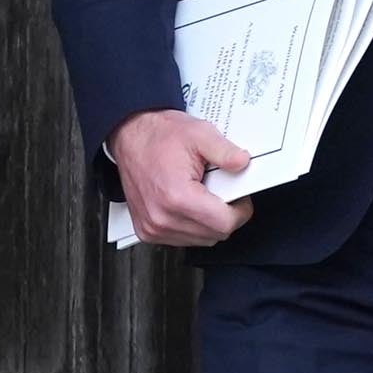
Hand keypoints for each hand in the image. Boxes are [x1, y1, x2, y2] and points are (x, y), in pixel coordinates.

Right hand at [108, 108, 252, 246]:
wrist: (130, 137)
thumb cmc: (158, 136)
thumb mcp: (199, 133)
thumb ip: (225, 151)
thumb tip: (242, 163)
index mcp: (177, 197)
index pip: (224, 224)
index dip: (240, 211)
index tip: (240, 199)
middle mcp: (162, 217)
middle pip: (215, 234)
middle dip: (225, 215)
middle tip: (221, 192)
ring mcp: (152, 228)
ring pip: (201, 239)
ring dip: (208, 222)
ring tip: (201, 195)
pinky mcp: (147, 232)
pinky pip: (183, 239)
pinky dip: (192, 226)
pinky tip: (188, 204)